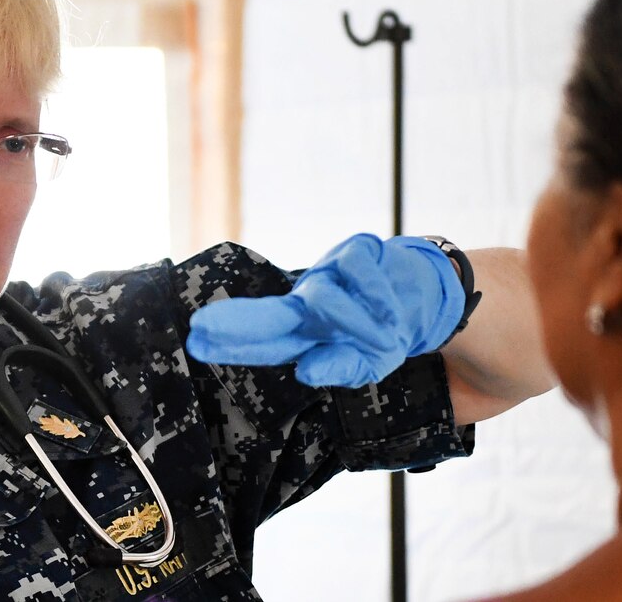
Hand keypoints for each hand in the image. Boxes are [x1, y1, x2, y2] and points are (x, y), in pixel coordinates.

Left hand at [186, 234, 465, 386]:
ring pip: (325, 300)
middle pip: (269, 314)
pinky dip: (377, 298)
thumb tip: (305, 371)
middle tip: (202, 326)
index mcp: (304, 331)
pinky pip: (358, 274)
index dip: (230, 343)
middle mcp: (307, 301)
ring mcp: (328, 273)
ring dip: (355, 325)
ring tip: (385, 341)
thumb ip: (340, 368)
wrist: (426, 293)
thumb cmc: (384, 332)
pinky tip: (391, 313)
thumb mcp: (368, 362)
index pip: (262, 343)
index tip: (195, 342)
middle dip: (237, 322)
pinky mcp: (354, 250)